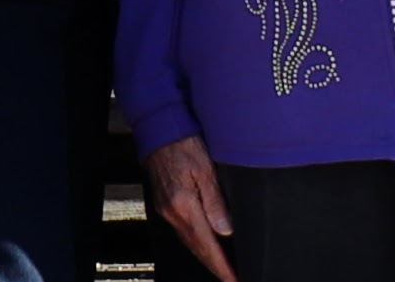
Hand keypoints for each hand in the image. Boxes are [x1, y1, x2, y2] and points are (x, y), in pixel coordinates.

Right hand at [142, 135, 238, 281]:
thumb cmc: (183, 142)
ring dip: (207, 257)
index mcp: (184, 206)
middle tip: (233, 279)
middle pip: (197, 249)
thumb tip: (226, 231)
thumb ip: (216, 202)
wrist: (159, 128)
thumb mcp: (206, 168)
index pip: (208, 246)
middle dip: (216, 267)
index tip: (236, 280)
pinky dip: (197, 243)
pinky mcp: (166, 204)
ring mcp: (167, 209)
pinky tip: (206, 244)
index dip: (223, 267)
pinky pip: (184, 231)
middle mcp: (173, 213)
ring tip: (224, 268)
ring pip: (190, 242)